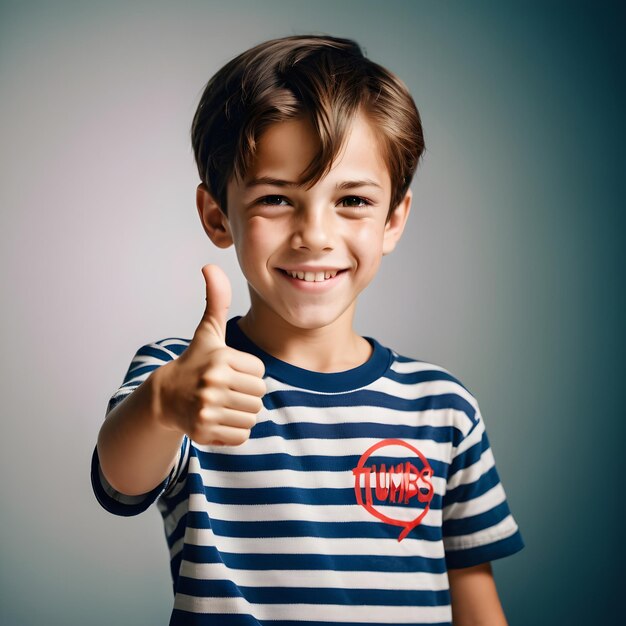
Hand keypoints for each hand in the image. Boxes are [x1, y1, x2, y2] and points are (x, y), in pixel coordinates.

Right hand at [156, 264, 265, 444]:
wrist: (165, 397)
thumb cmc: (194, 362)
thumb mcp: (207, 331)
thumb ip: (216, 300)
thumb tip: (210, 266)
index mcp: (220, 359)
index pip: (259, 372)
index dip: (247, 372)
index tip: (227, 370)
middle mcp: (212, 384)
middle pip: (259, 395)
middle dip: (246, 394)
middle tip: (226, 389)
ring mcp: (207, 410)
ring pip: (252, 416)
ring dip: (241, 412)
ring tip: (222, 403)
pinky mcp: (204, 432)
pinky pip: (242, 435)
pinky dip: (234, 431)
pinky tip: (218, 418)